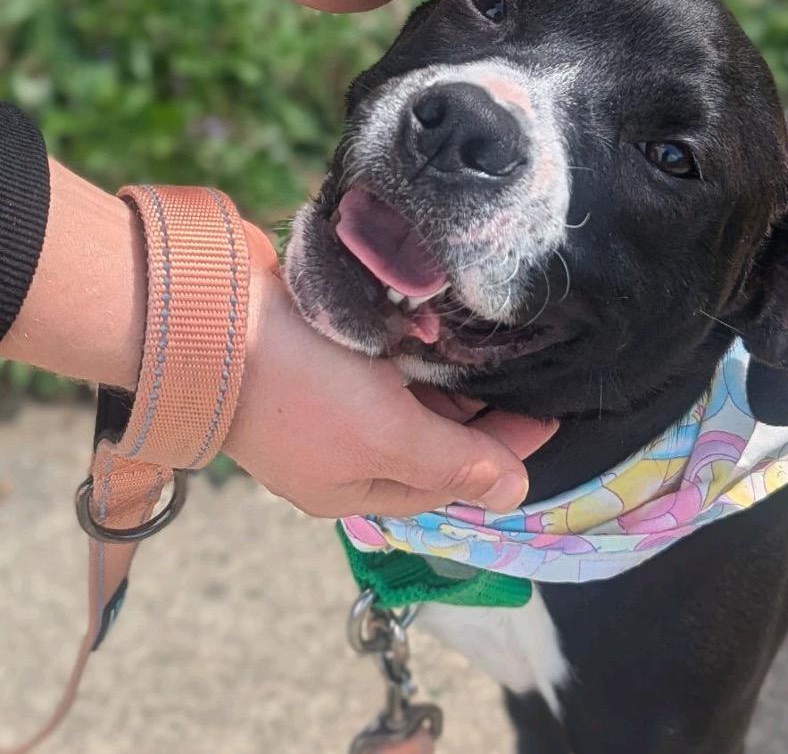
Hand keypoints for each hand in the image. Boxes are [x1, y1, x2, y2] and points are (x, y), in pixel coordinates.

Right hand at [221, 224, 557, 516]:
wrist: (211, 320)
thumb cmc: (304, 389)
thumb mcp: (386, 437)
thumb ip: (455, 464)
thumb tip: (515, 494)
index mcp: (357, 486)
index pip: (450, 479)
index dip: (503, 452)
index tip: (549, 415)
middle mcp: (343, 453)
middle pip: (433, 444)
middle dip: (481, 419)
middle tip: (526, 379)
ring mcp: (328, 406)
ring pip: (410, 405)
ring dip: (451, 386)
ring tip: (493, 357)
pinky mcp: (321, 360)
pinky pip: (386, 370)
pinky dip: (418, 359)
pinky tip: (443, 338)